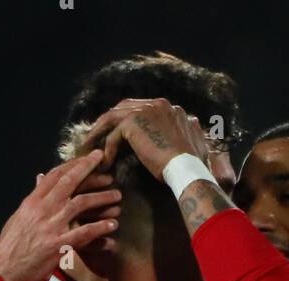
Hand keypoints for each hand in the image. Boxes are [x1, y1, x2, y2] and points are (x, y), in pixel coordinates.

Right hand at [0, 150, 120, 280]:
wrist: (5, 271)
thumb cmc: (11, 247)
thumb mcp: (19, 218)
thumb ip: (33, 199)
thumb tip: (40, 180)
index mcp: (32, 201)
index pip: (54, 175)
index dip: (73, 164)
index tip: (88, 157)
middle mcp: (42, 209)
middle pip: (69, 182)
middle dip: (88, 169)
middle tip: (105, 162)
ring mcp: (51, 226)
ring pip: (81, 204)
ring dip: (101, 198)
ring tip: (117, 196)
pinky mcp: (58, 245)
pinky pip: (84, 233)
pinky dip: (99, 228)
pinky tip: (112, 225)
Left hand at [83, 98, 211, 179]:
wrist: (188, 169)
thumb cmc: (192, 164)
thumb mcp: (195, 141)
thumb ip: (190, 129)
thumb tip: (193, 122)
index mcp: (170, 107)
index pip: (142, 108)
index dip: (128, 119)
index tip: (120, 133)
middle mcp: (157, 104)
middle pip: (125, 107)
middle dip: (110, 121)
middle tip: (99, 135)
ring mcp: (144, 111)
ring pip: (114, 118)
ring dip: (101, 132)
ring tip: (93, 147)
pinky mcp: (133, 123)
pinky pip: (114, 135)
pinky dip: (108, 148)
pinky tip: (106, 162)